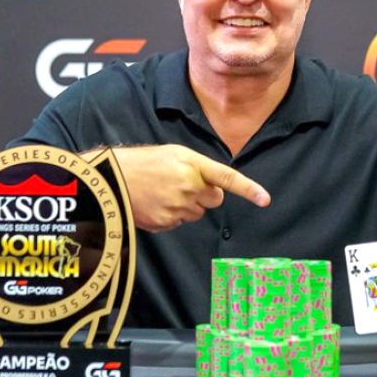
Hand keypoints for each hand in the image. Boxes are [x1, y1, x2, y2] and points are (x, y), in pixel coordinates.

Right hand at [112, 144, 270, 232]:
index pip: (227, 178)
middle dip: (205, 195)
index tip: (265, 200)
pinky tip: (156, 203)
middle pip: (215, 199)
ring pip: (197, 212)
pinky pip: (180, 222)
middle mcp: (189, 186)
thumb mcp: (172, 154)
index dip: (248, 189)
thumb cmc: (142, 163)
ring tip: (163, 192)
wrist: (111, 180)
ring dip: (187, 205)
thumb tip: (213, 188)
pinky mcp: (167, 222)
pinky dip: (172, 215)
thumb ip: (197, 168)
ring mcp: (178, 207)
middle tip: (183, 185)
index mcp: (192, 164)